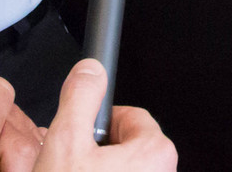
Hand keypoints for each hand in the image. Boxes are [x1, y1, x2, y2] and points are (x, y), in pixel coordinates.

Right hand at [14, 59, 177, 171]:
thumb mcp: (66, 145)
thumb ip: (79, 99)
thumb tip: (90, 69)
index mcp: (156, 151)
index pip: (129, 114)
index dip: (98, 121)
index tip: (82, 131)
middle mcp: (165, 171)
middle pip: (126, 143)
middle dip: (97, 150)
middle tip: (72, 164)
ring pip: (122, 167)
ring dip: (98, 170)